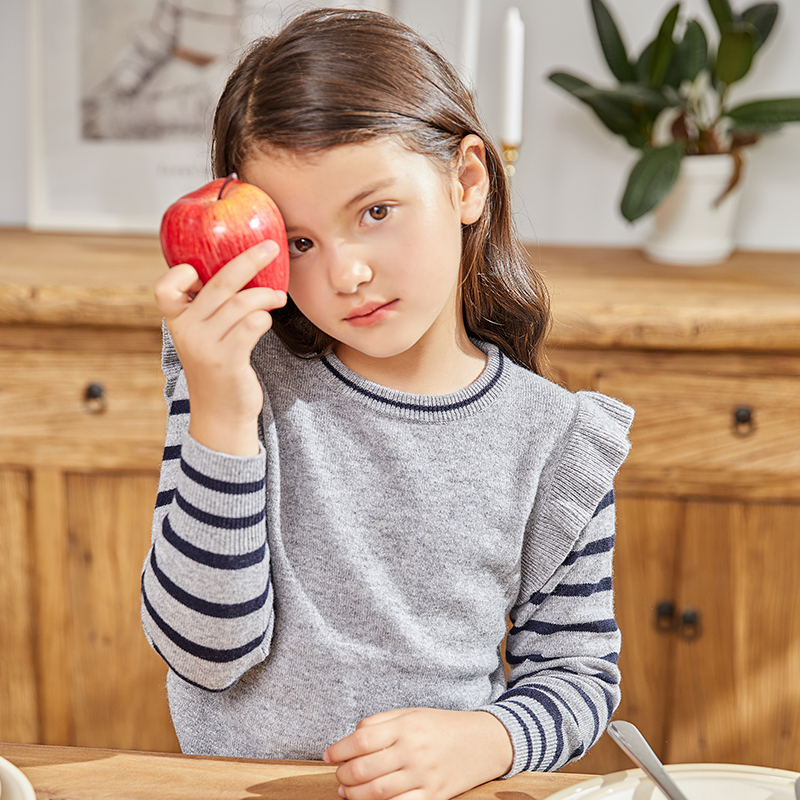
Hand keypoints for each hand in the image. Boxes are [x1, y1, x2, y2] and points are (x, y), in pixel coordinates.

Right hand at [153, 240, 286, 454]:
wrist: (221, 414)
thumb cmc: (218, 366)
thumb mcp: (203, 336)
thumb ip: (209, 308)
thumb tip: (241, 266)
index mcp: (177, 321)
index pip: (164, 288)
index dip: (179, 273)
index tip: (202, 270)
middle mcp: (186, 331)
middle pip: (218, 284)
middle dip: (248, 261)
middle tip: (271, 247)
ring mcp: (205, 347)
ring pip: (241, 303)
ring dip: (266, 295)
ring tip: (279, 296)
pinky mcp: (227, 361)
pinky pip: (252, 325)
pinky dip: (265, 317)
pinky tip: (269, 317)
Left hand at [323, 708, 513, 799]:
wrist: (483, 741)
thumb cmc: (442, 726)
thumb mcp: (411, 713)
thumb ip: (380, 722)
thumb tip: (352, 736)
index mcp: (406, 726)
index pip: (362, 739)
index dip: (339, 750)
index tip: (328, 755)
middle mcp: (413, 750)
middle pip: (365, 768)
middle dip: (344, 775)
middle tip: (338, 775)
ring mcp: (424, 776)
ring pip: (378, 792)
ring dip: (355, 795)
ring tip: (346, 791)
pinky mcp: (434, 796)